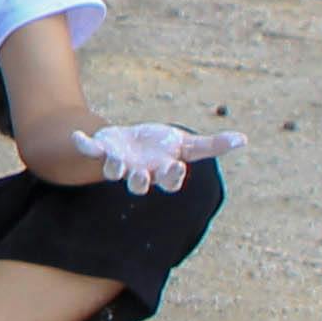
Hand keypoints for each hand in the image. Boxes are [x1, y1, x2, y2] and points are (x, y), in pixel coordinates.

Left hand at [78, 120, 234, 194]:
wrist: (129, 143)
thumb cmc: (160, 147)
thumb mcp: (186, 144)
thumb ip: (212, 145)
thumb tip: (244, 139)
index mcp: (160, 172)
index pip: (168, 181)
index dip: (171, 177)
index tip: (175, 167)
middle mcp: (138, 172)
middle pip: (139, 184)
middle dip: (141, 181)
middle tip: (143, 175)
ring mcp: (118, 163)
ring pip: (114, 172)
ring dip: (114, 168)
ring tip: (116, 162)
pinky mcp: (101, 150)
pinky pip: (90, 151)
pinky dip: (83, 144)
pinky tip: (77, 136)